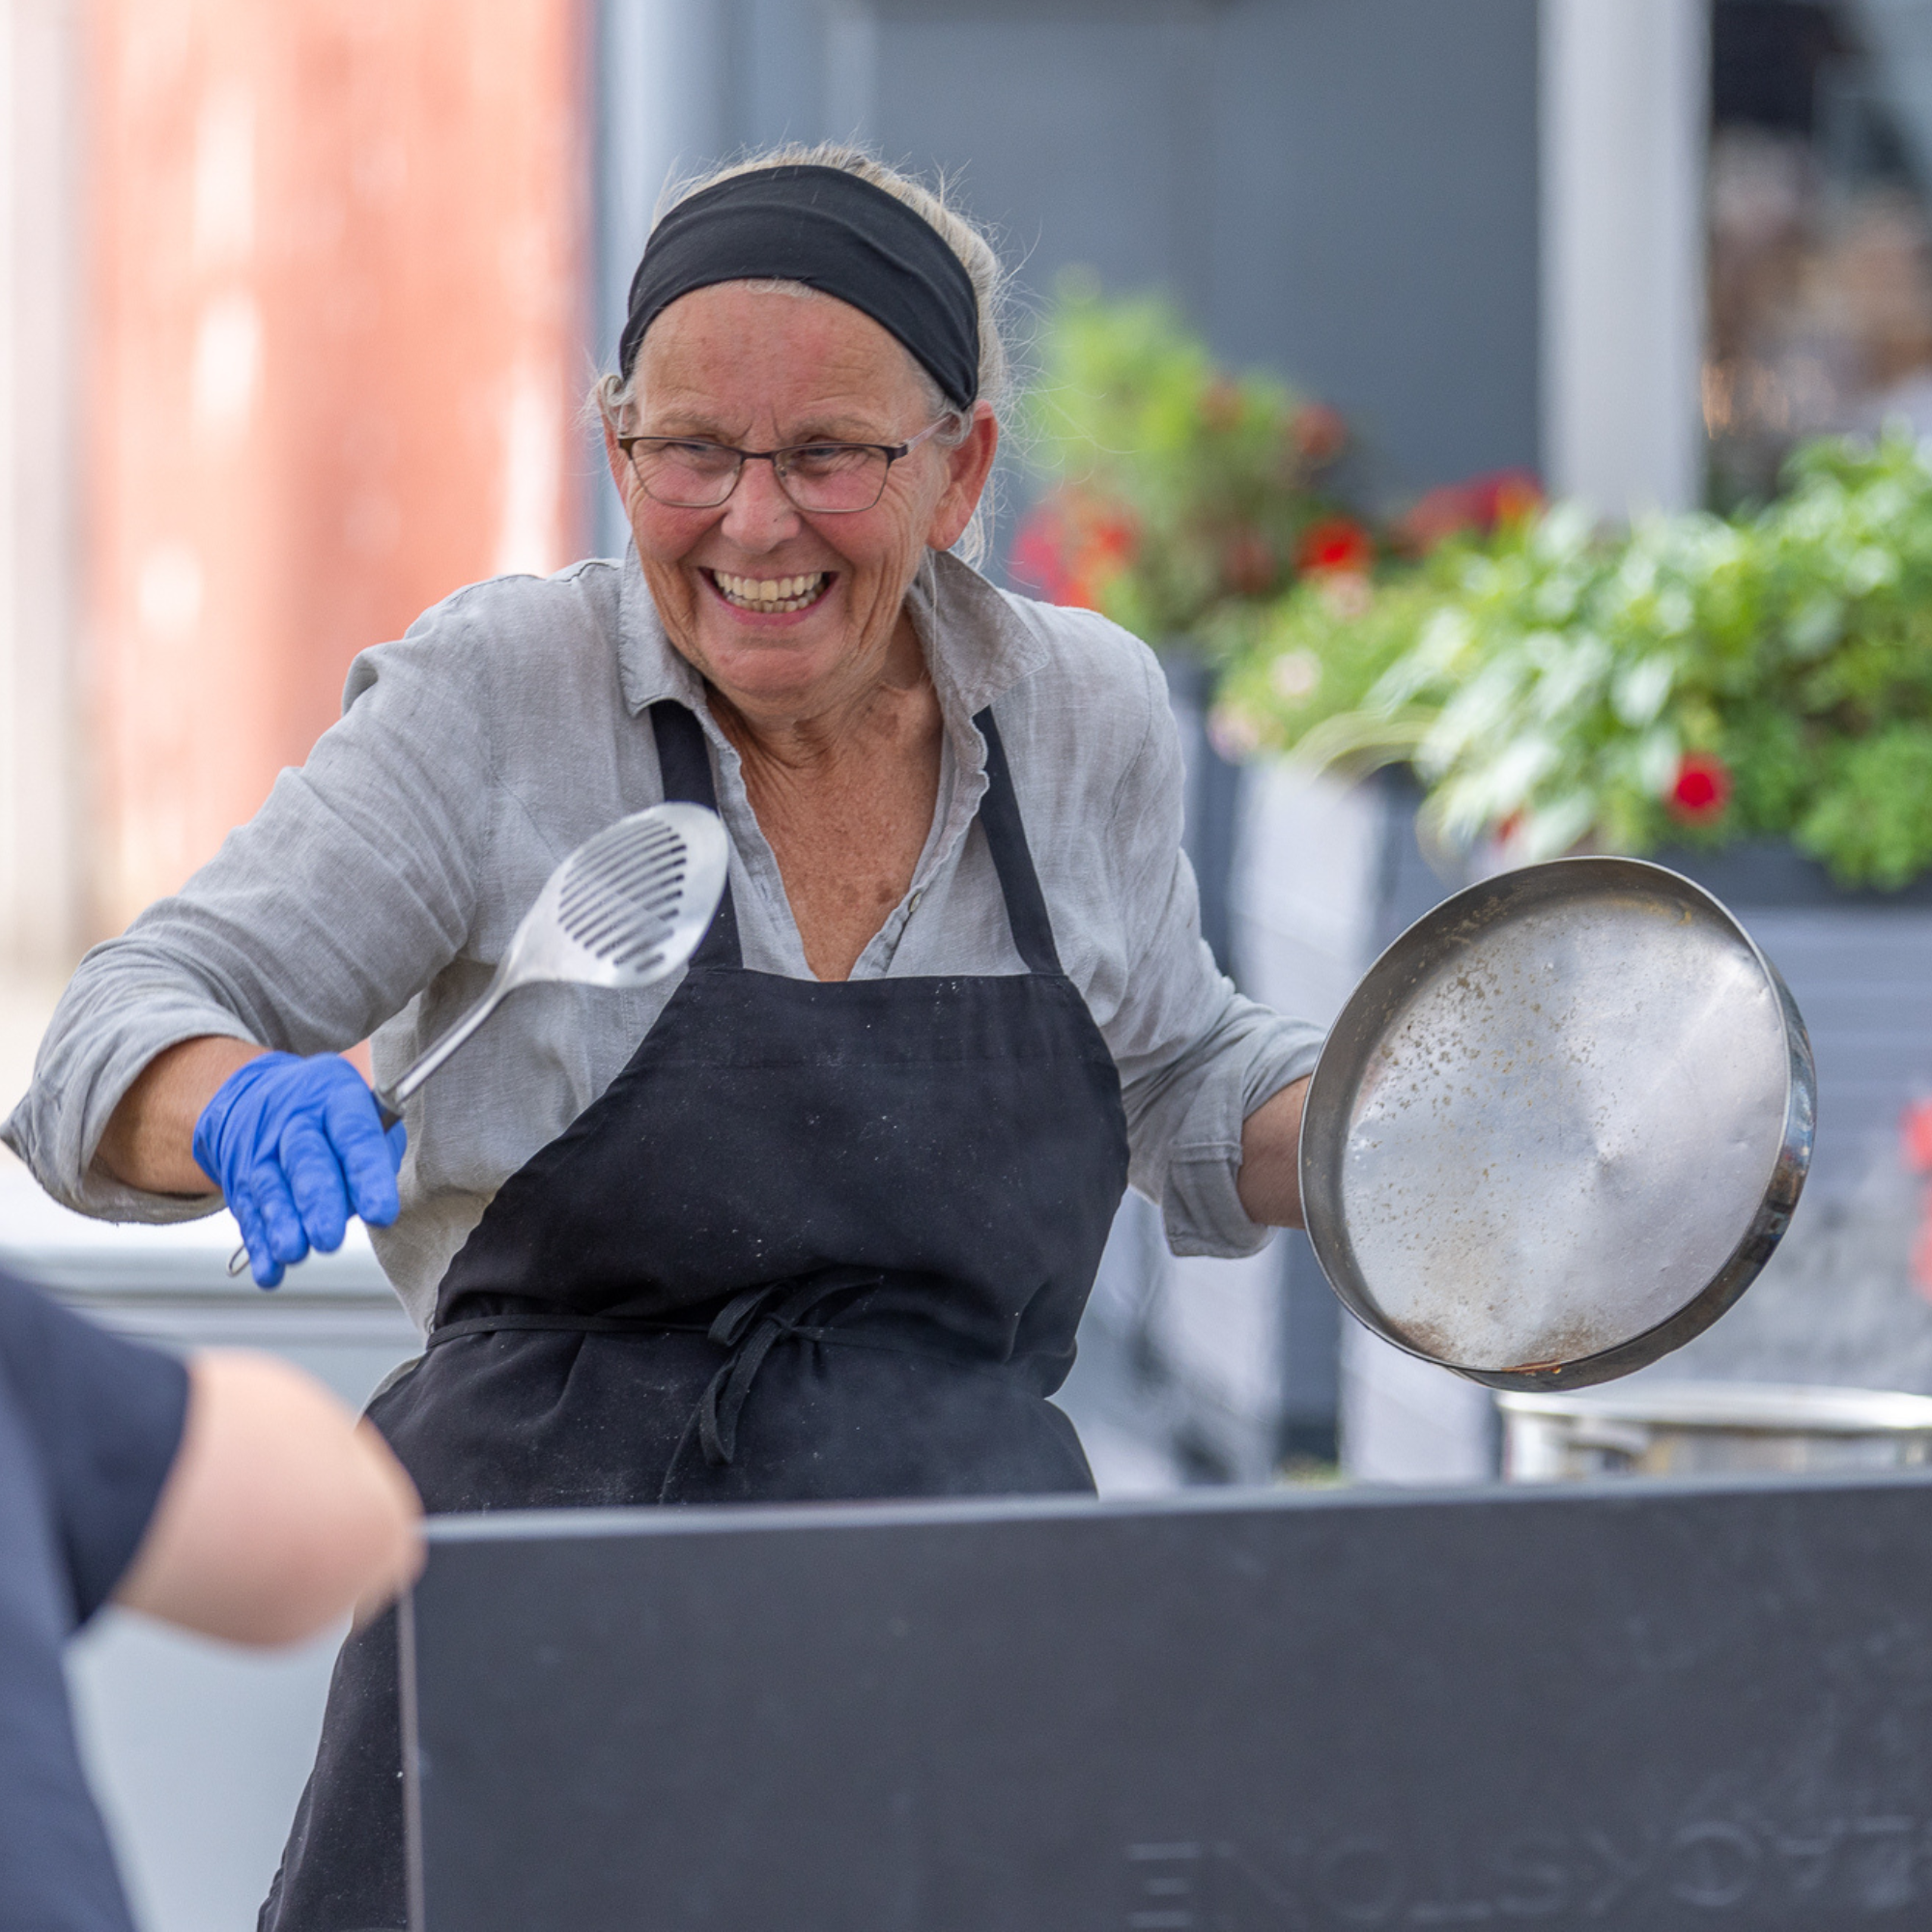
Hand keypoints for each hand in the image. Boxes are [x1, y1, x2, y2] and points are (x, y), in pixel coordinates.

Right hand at [192, 1054, 405, 1287]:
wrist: (254, 1095)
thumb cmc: (328, 1112)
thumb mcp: (362, 1109)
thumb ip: (379, 1150)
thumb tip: (376, 1198)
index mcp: (334, 1098)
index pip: (354, 1135)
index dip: (367, 1174)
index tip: (381, 1211)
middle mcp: (294, 1122)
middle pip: (306, 1161)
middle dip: (318, 1202)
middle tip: (330, 1237)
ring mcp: (261, 1151)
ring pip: (271, 1189)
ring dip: (282, 1224)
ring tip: (294, 1251)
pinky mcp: (239, 1180)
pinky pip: (249, 1214)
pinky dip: (259, 1245)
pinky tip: (269, 1270)